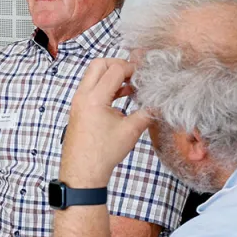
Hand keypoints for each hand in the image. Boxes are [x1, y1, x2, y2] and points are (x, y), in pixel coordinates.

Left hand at [60, 59, 153, 187]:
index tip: (144, 75)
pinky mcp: (78, 109)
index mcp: (94, 99)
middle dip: (118, 65)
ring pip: (92, 76)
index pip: (114, 70)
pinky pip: (90, 88)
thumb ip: (147, 112)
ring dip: (111, 77)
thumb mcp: (131, 131)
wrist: (82, 172)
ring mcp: (77, 102)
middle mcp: (82, 96)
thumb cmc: (102, 154)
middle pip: (99, 65)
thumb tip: (159, 102)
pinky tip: (120, 97)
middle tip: (134, 76)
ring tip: (130, 88)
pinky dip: (104, 87)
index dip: (132, 69)